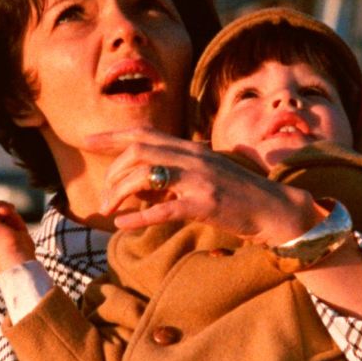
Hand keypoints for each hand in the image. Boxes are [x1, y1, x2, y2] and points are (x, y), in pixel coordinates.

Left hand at [85, 128, 320, 244]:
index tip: (86, 140)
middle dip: (111, 173)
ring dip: (119, 195)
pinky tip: (123, 226)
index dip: (112, 135)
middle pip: (137, 152)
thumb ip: (174, 174)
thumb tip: (138, 184)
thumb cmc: (239, 195)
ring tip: (109, 213)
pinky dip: (138, 217)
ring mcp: (199, 179)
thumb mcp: (205, 175)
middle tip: (103, 199)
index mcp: (191, 149)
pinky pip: (163, 209)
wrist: (275, 210)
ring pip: (145, 176)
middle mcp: (193, 158)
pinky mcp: (205, 204)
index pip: (144, 134)